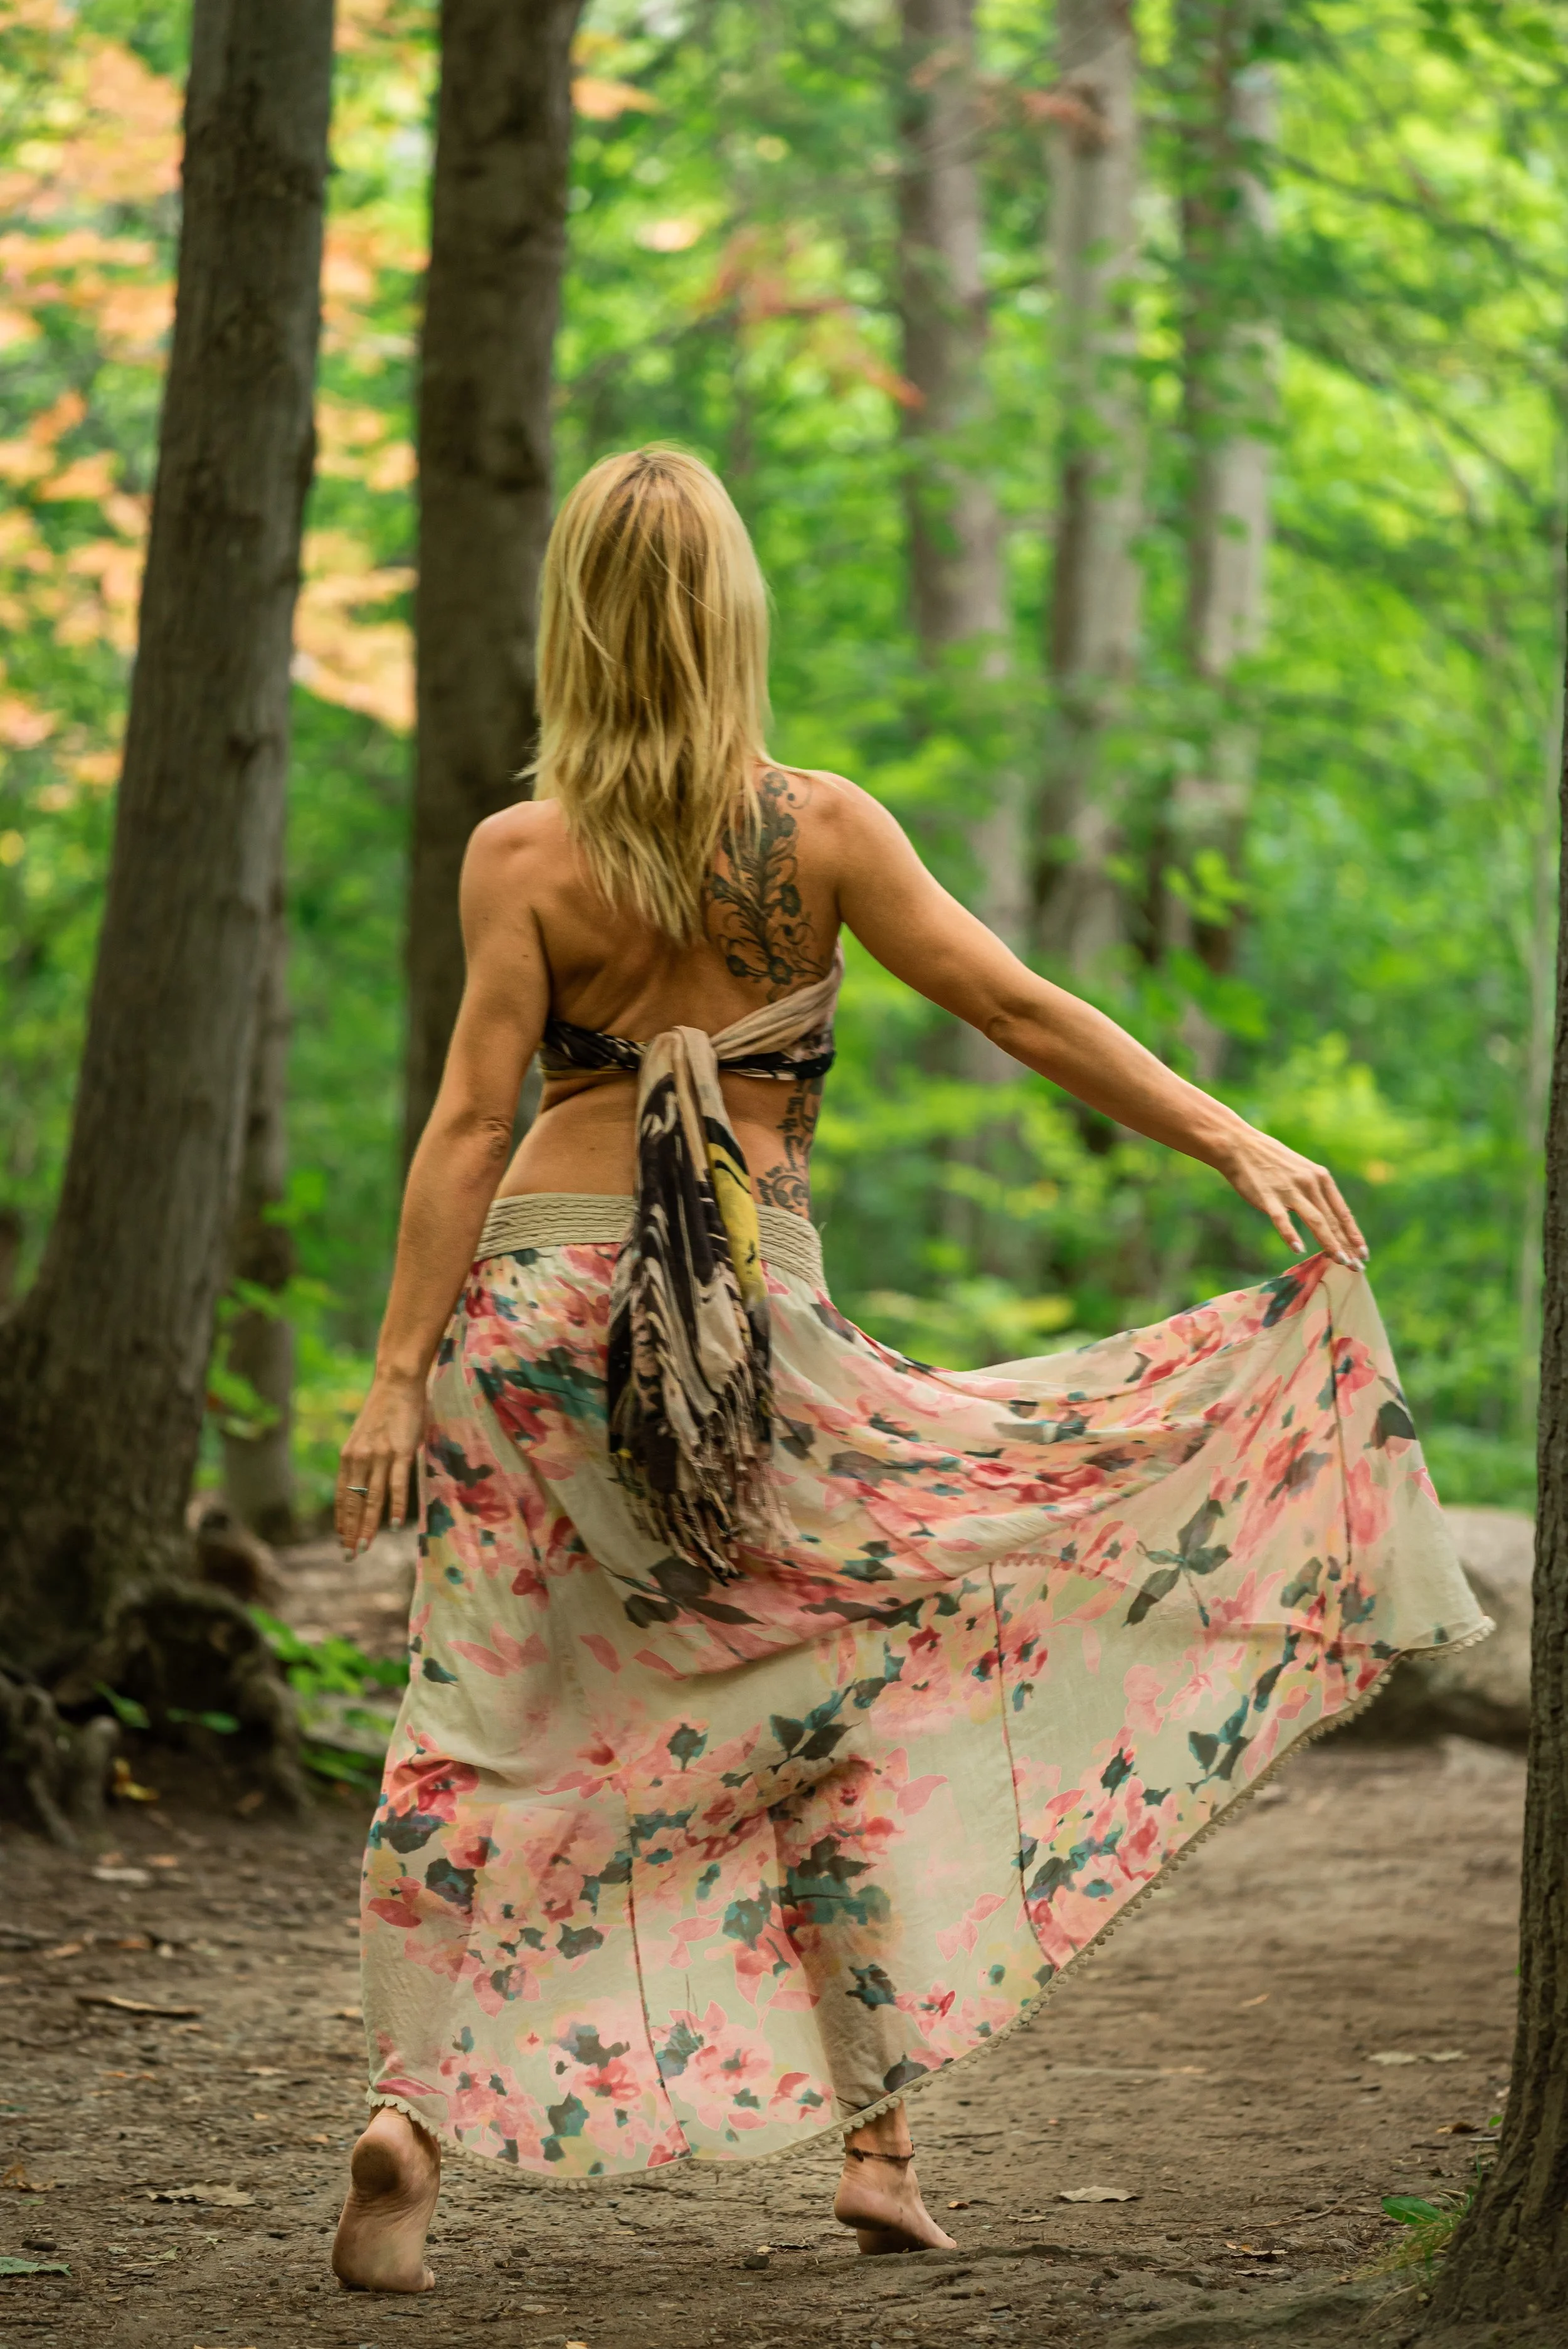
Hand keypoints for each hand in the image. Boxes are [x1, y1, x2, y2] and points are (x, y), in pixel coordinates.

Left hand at [336, 1371, 425, 1556]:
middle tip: (349, 1555)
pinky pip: (397, 1485)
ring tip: (364, 1547)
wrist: (396, 1383)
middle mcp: (359, 1458)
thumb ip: (362, 1460)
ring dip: (367, 1526)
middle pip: (353, 1502)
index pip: (341, 1496)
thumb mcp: (365, 1437)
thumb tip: (363, 1483)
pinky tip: (395, 1525)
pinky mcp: (400, 1451)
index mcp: (348, 1456)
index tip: (341, 1540)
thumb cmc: (384, 1409)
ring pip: (372, 1498)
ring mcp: (379, 1455)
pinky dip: (396, 1506)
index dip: (341, 1520)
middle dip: (350, 1531)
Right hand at [1219, 1126, 1368, 1268]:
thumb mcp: (1301, 1171)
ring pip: (1316, 1221)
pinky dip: (1291, 1235)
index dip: (1354, 1234)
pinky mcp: (1268, 1197)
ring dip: (1330, 1243)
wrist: (1240, 1146)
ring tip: (1341, 1261)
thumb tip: (1329, 1218)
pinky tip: (1299, 1249)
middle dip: (1347, 1245)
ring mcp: (1289, 1190)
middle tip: (1358, 1266)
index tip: (1364, 1253)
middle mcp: (1310, 1183)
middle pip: (1333, 1220)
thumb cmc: (1271, 1161)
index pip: (1342, 1212)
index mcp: (1321, 1178)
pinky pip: (1282, 1219)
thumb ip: (1315, 1192)